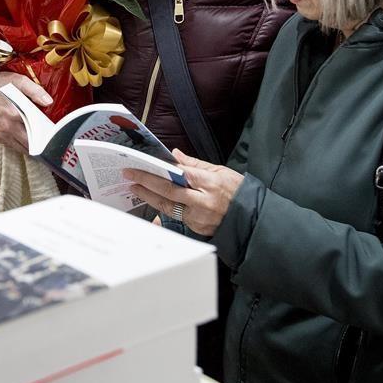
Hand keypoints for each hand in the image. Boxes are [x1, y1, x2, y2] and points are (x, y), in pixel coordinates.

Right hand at [0, 71, 52, 153]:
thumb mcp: (18, 80)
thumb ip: (34, 90)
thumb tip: (48, 101)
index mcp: (13, 114)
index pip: (35, 132)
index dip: (45, 135)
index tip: (51, 134)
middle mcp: (6, 127)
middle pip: (29, 143)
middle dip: (40, 142)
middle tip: (47, 137)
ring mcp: (0, 133)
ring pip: (21, 148)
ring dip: (30, 145)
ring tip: (37, 137)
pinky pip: (13, 145)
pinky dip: (20, 143)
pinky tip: (24, 135)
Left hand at [125, 149, 242, 235]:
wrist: (251, 218)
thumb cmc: (238, 191)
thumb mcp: (220, 172)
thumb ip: (195, 164)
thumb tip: (175, 154)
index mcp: (211, 184)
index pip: (179, 174)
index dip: (158, 170)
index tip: (142, 165)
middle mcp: (204, 202)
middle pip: (169, 192)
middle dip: (146, 183)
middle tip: (130, 175)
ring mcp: (200, 217)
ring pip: (168, 207)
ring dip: (150, 197)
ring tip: (135, 188)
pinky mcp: (197, 228)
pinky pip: (175, 217)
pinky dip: (163, 208)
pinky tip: (151, 200)